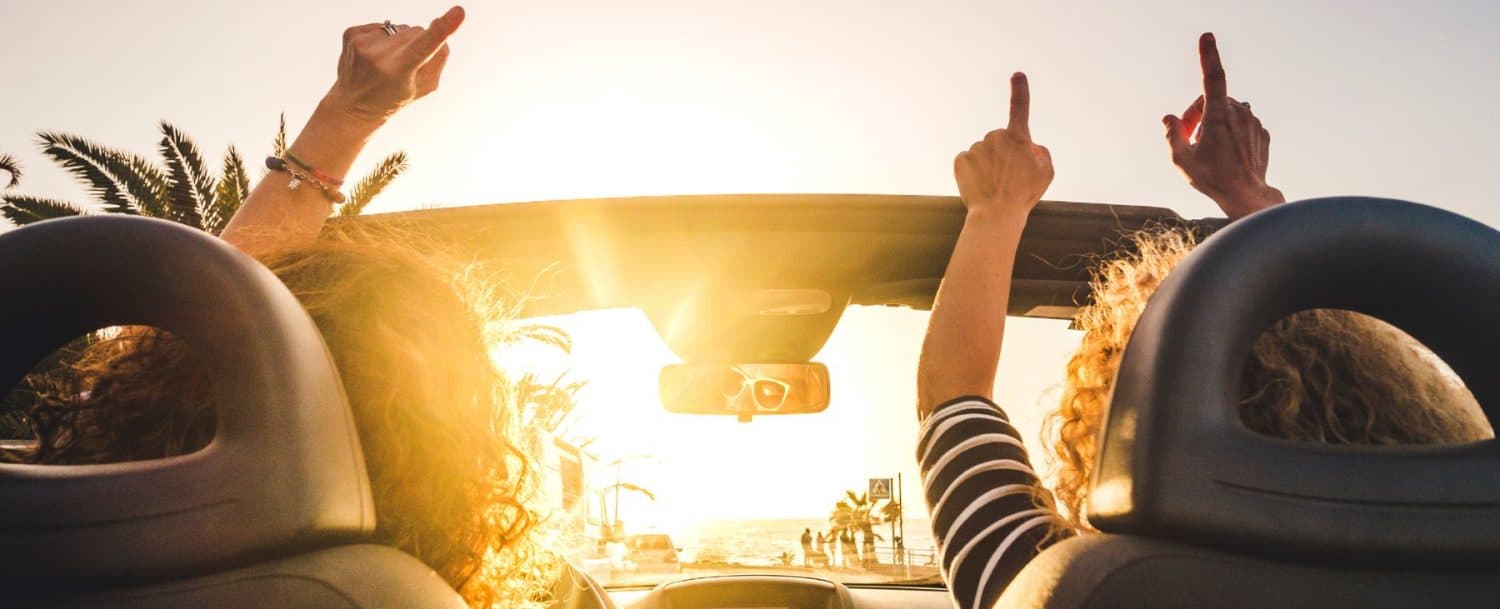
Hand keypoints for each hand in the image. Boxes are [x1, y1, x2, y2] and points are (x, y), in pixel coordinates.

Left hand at [325, 6, 465, 124]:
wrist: (352, 104)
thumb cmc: (394, 96)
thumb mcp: (424, 87)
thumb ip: (438, 59)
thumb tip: (437, 26)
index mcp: (398, 71)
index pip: (425, 45)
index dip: (444, 28)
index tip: (459, 11)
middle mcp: (378, 55)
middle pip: (417, 31)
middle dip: (418, 42)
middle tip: (404, 66)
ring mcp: (362, 42)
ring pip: (400, 27)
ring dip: (400, 41)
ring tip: (386, 62)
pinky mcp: (351, 32)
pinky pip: (382, 26)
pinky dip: (383, 38)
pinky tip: (373, 55)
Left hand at [954, 73, 1053, 219]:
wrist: (996, 215)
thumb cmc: (1024, 195)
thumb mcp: (1046, 174)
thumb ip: (1042, 154)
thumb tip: (1030, 148)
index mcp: (1018, 138)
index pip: (1020, 108)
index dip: (1020, 90)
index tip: (1017, 75)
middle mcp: (995, 137)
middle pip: (999, 141)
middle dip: (1003, 154)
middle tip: (1009, 178)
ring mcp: (976, 147)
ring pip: (983, 153)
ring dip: (988, 165)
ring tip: (995, 186)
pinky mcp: (960, 160)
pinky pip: (968, 161)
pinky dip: (973, 172)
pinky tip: (979, 186)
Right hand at [1163, 33, 1284, 219]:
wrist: (1247, 196)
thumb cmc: (1212, 179)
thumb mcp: (1180, 159)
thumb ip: (1172, 133)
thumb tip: (1169, 118)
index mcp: (1219, 116)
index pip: (1213, 78)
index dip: (1208, 56)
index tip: (1207, 36)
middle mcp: (1239, 113)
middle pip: (1212, 100)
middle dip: (1197, 114)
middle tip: (1187, 138)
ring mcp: (1253, 123)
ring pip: (1227, 111)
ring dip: (1213, 122)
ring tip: (1206, 148)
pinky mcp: (1262, 133)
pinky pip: (1242, 124)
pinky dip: (1230, 132)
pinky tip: (1224, 153)